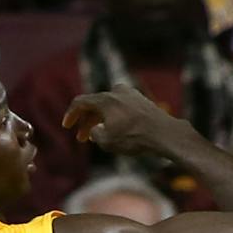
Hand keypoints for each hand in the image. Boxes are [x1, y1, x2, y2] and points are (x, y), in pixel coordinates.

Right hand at [63, 85, 201, 166]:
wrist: (165, 133)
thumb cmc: (135, 137)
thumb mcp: (107, 141)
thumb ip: (94, 134)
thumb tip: (96, 130)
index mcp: (104, 99)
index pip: (80, 102)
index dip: (71, 114)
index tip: (67, 126)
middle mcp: (116, 91)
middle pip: (94, 105)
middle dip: (86, 122)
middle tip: (82, 138)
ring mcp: (131, 94)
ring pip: (108, 106)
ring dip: (100, 120)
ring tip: (98, 135)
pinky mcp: (142, 100)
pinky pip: (121, 107)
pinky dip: (114, 117)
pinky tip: (115, 130)